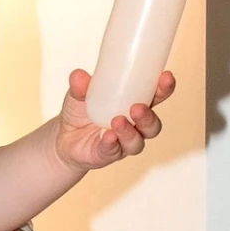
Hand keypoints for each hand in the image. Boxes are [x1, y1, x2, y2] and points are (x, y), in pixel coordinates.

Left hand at [53, 66, 172, 173]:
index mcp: (133, 104)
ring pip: (137, 141)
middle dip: (149, 116)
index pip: (155, 97)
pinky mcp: (109, 155)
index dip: (163, 88)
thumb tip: (79, 75)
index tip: (166, 76)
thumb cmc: (80, 112)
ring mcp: (123, 142)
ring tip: (118, 121)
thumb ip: (80, 85)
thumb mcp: (78, 94)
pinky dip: (112, 143)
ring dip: (130, 132)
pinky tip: (108, 136)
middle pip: (152, 124)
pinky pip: (114, 151)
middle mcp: (134, 125)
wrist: (63, 137)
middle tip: (138, 107)